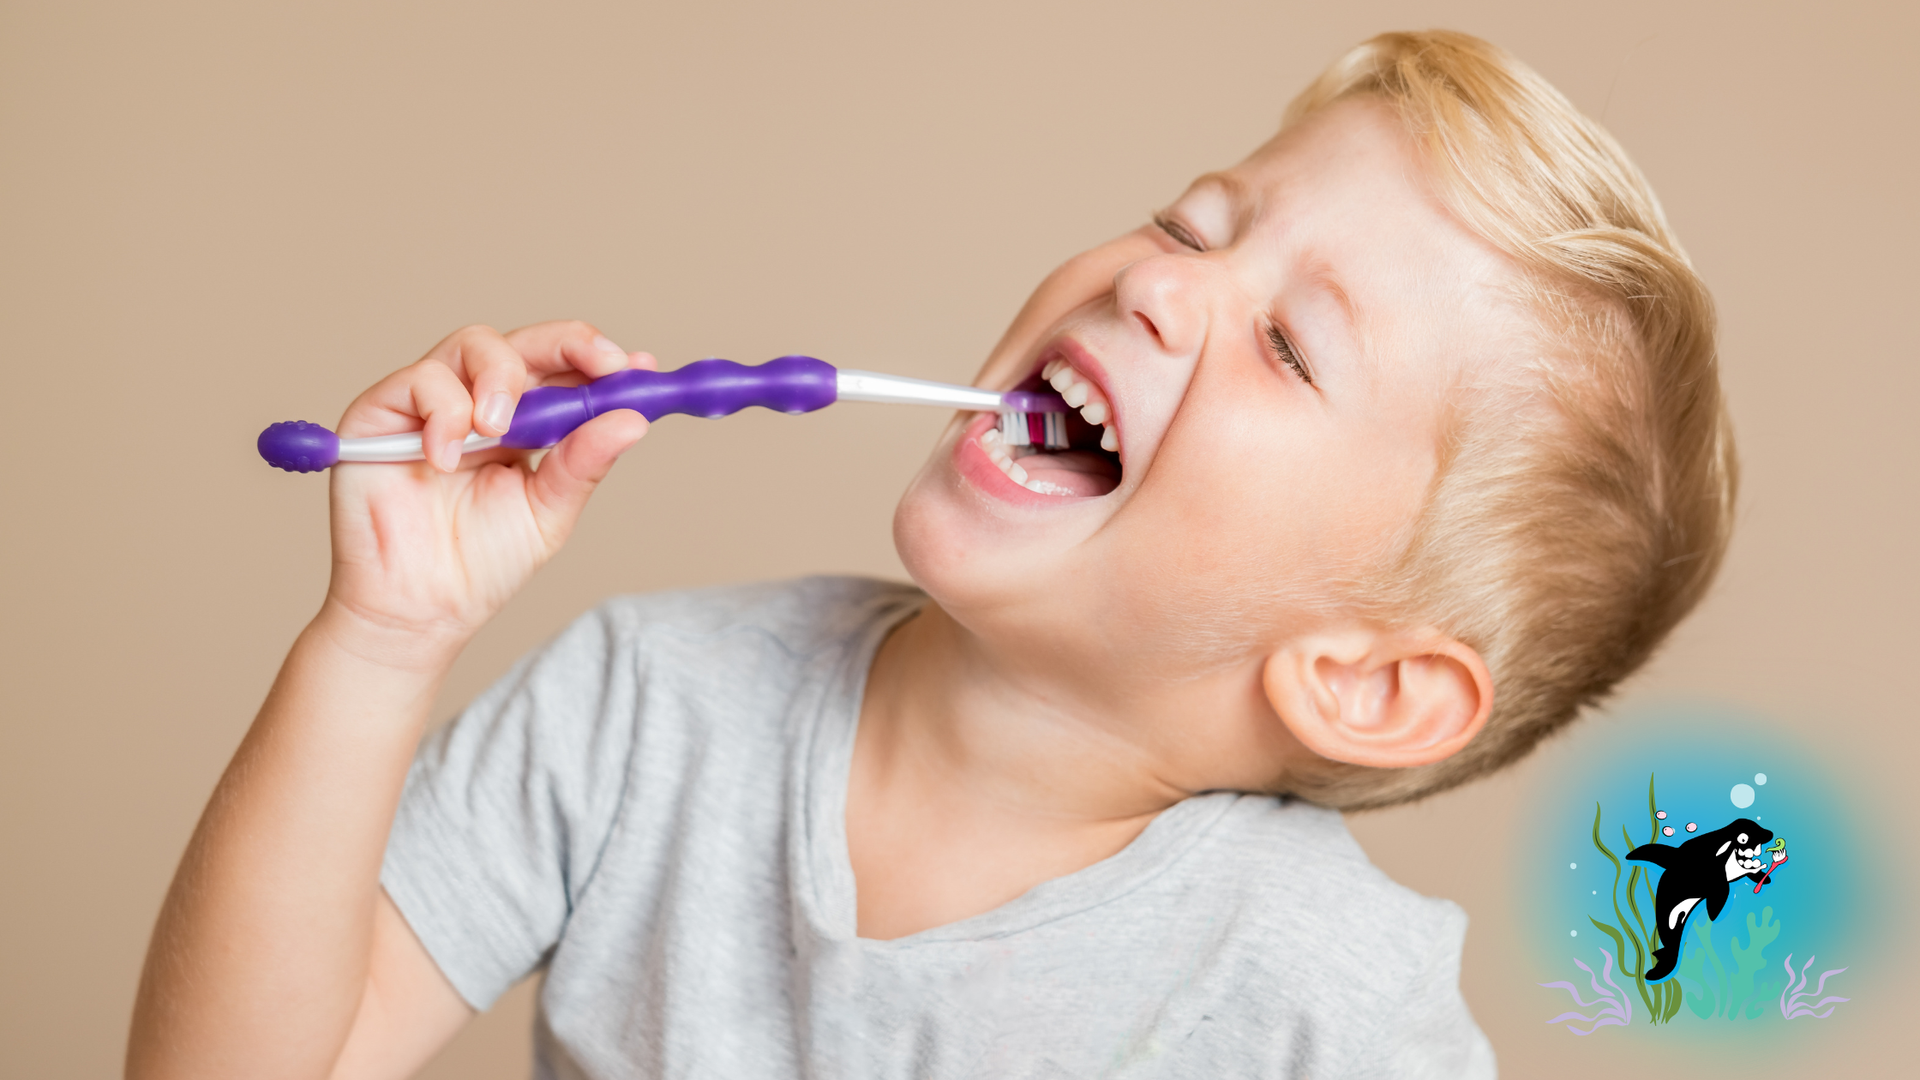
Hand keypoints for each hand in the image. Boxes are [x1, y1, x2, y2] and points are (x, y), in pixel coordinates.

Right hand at [321, 321, 650, 659]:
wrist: (420, 609)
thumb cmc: (480, 564)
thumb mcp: (548, 512)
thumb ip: (583, 464)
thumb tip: (633, 420)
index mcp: (525, 423)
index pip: (564, 369)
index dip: (600, 359)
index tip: (639, 368)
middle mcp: (479, 402)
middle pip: (524, 342)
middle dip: (568, 343)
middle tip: (602, 365)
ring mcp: (431, 403)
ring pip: (473, 344)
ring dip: (501, 378)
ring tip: (501, 431)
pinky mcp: (382, 412)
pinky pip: (420, 380)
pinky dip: (444, 413)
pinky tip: (447, 460)